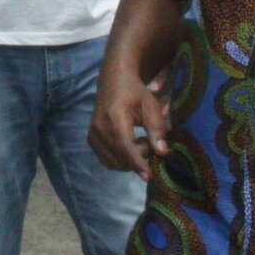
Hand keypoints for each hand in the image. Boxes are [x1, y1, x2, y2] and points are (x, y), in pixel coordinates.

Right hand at [90, 62, 169, 176]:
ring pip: (112, 161)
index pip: (125, 148)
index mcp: (114, 118)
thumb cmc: (135, 91)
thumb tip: (162, 153)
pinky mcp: (91, 138)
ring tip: (140, 144)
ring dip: (129, 160)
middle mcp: (99, 128)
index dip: (137, 163)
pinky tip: (130, 147)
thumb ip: (157, 130)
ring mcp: (93, 134)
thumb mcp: (151, 107)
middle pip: (119, 157)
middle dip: (138, 159)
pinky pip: (105, 158)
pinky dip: (119, 159)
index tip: (149, 175)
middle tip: (151, 146)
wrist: (114, 79)